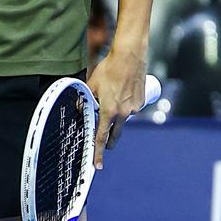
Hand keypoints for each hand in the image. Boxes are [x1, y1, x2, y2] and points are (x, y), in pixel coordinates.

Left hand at [87, 45, 147, 170]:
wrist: (130, 56)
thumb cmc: (109, 68)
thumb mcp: (91, 84)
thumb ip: (85, 99)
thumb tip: (79, 108)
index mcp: (109, 111)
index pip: (102, 137)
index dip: (99, 152)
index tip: (98, 164)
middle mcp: (123, 113)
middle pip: (115, 135)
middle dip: (110, 141)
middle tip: (106, 143)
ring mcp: (134, 108)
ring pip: (123, 120)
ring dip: (117, 117)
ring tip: (114, 99)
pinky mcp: (142, 101)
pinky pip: (131, 109)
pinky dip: (126, 106)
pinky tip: (123, 92)